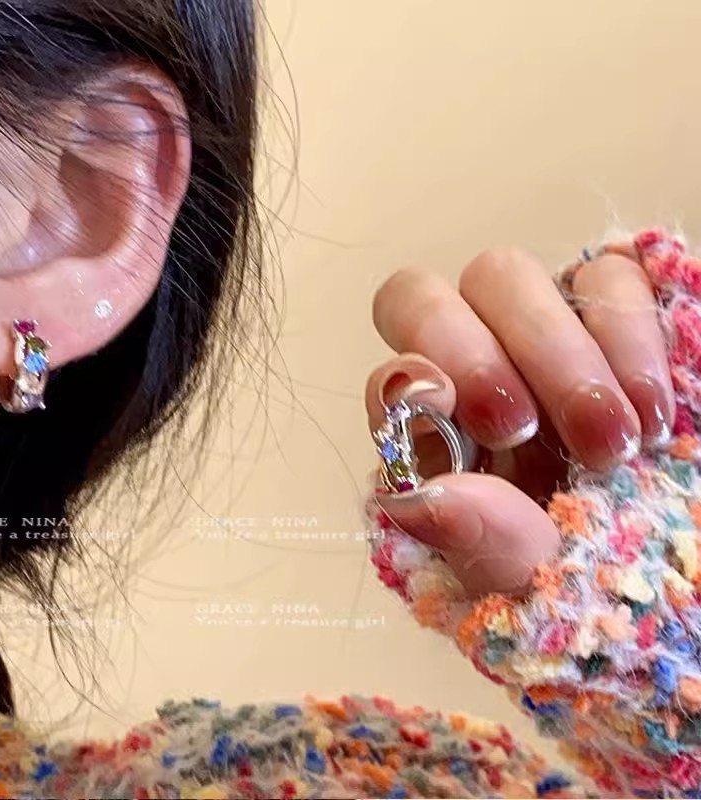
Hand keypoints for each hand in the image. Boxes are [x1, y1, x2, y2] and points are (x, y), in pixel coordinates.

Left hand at [365, 246, 674, 596]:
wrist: (674, 564)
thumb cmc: (583, 571)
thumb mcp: (529, 575)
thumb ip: (476, 539)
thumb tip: (418, 500)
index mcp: (431, 432)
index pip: (387, 370)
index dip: (413, 381)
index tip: (475, 425)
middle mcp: (468, 367)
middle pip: (423, 297)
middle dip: (475, 357)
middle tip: (525, 429)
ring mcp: (535, 333)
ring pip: (504, 276)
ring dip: (558, 354)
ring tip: (616, 443)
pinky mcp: (610, 317)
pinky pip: (606, 277)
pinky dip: (629, 332)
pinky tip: (654, 411)